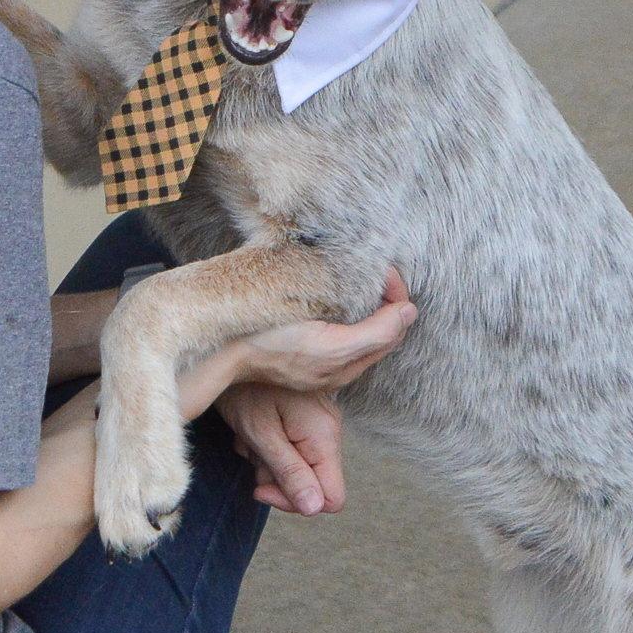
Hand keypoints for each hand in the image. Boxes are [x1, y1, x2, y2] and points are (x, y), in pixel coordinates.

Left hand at [214, 380, 345, 515]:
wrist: (234, 349)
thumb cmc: (245, 389)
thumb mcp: (262, 435)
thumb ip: (290, 473)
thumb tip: (314, 508)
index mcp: (323, 437)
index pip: (332, 498)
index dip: (298, 502)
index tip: (263, 488)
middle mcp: (328, 432)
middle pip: (311, 484)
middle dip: (275, 477)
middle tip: (251, 452)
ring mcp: (317, 425)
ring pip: (296, 468)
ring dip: (266, 460)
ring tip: (248, 434)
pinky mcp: (304, 420)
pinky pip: (289, 449)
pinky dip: (266, 446)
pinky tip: (250, 427)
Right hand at [230, 265, 416, 392]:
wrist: (222, 349)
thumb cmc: (272, 345)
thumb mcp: (331, 343)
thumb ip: (376, 332)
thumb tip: (410, 313)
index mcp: (348, 364)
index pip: (393, 328)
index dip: (396, 297)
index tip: (384, 269)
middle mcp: (337, 365)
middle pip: (381, 329)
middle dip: (387, 300)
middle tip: (377, 268)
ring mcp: (317, 357)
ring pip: (360, 327)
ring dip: (369, 303)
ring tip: (364, 277)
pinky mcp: (300, 347)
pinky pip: (337, 326)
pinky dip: (348, 308)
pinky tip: (337, 294)